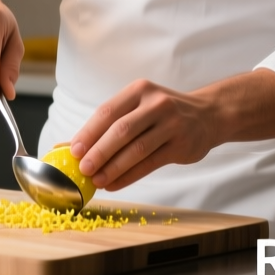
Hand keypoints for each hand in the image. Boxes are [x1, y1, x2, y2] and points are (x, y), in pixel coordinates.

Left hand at [69, 80, 220, 191]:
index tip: (73, 151)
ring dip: (113, 168)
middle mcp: (156, 104)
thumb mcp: (138, 107)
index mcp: (139, 90)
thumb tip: (66, 146)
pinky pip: (150, 163)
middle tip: (83, 169)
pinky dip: (129, 176)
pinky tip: (114, 184)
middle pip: (121, 130)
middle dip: (99, 152)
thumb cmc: (162, 113)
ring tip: (97, 181)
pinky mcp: (181, 145)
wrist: (208, 115)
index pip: (107, 111)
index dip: (88, 132)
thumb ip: (107, 125)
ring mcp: (172, 124)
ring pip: (136, 150)